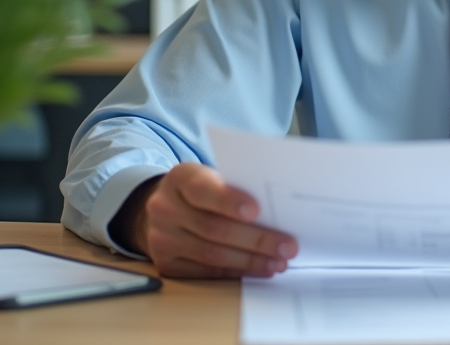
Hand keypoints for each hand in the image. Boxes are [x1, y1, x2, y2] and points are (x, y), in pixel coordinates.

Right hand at [118, 163, 298, 278]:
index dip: (229, 201)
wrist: (164, 208)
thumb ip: (235, 187)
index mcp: (179, 178)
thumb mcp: (212, 177)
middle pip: (214, 228)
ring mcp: (162, 238)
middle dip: (256, 239)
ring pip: (211, 254)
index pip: (203, 190)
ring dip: (250, 261)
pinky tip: (259, 270)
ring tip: (279, 262)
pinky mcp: (166, 264)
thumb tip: (278, 211)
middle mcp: (165, 208)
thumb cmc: (202, 190)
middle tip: (287, 247)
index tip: (256, 211)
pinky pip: (206, 272)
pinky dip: (236, 272)